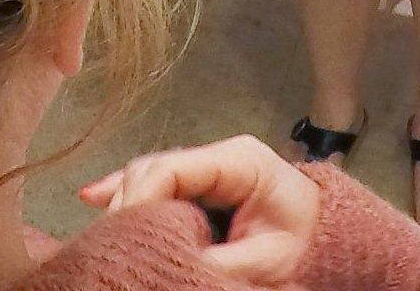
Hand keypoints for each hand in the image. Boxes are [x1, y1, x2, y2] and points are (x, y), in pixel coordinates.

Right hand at [77, 136, 319, 286]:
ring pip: (148, 176)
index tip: (123, 226)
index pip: (174, 166)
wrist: (327, 237)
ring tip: (101, 231)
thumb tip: (173, 261)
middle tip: (107, 239)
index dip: (141, 195)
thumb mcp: (267, 259)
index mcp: (239, 161)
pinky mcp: (198, 185)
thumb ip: (220, 260)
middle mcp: (216, 157)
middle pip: (154, 168)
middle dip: (126, 201)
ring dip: (123, 202)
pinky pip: (156, 185)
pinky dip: (128, 196)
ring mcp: (206, 169)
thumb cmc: (306, 242)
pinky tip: (92, 198)